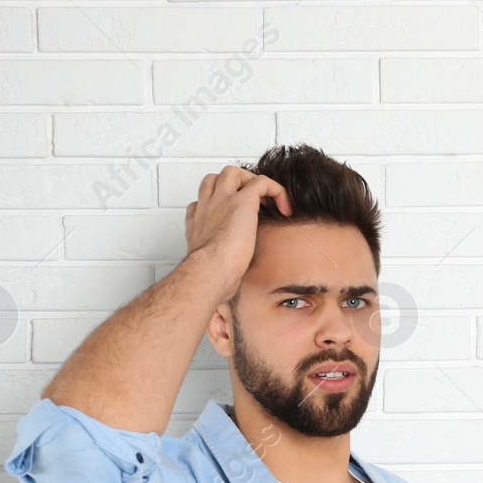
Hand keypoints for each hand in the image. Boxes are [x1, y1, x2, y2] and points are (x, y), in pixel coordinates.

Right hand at [184, 165, 291, 299]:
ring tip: (268, 203)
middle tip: (253, 206)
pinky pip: (262, 181)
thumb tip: (222, 309)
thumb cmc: (208, 281)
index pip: (202, 205)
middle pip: (214, 181)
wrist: (208, 274)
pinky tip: (285, 208)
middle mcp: (206, 209)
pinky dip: (276, 190)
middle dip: (234, 186)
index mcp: (198, 225)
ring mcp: (222, 201)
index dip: (218, 206)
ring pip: (234, 173)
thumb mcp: (211, 278)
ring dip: (253, 182)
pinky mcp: (241, 201)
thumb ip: (218, 280)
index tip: (235, 222)